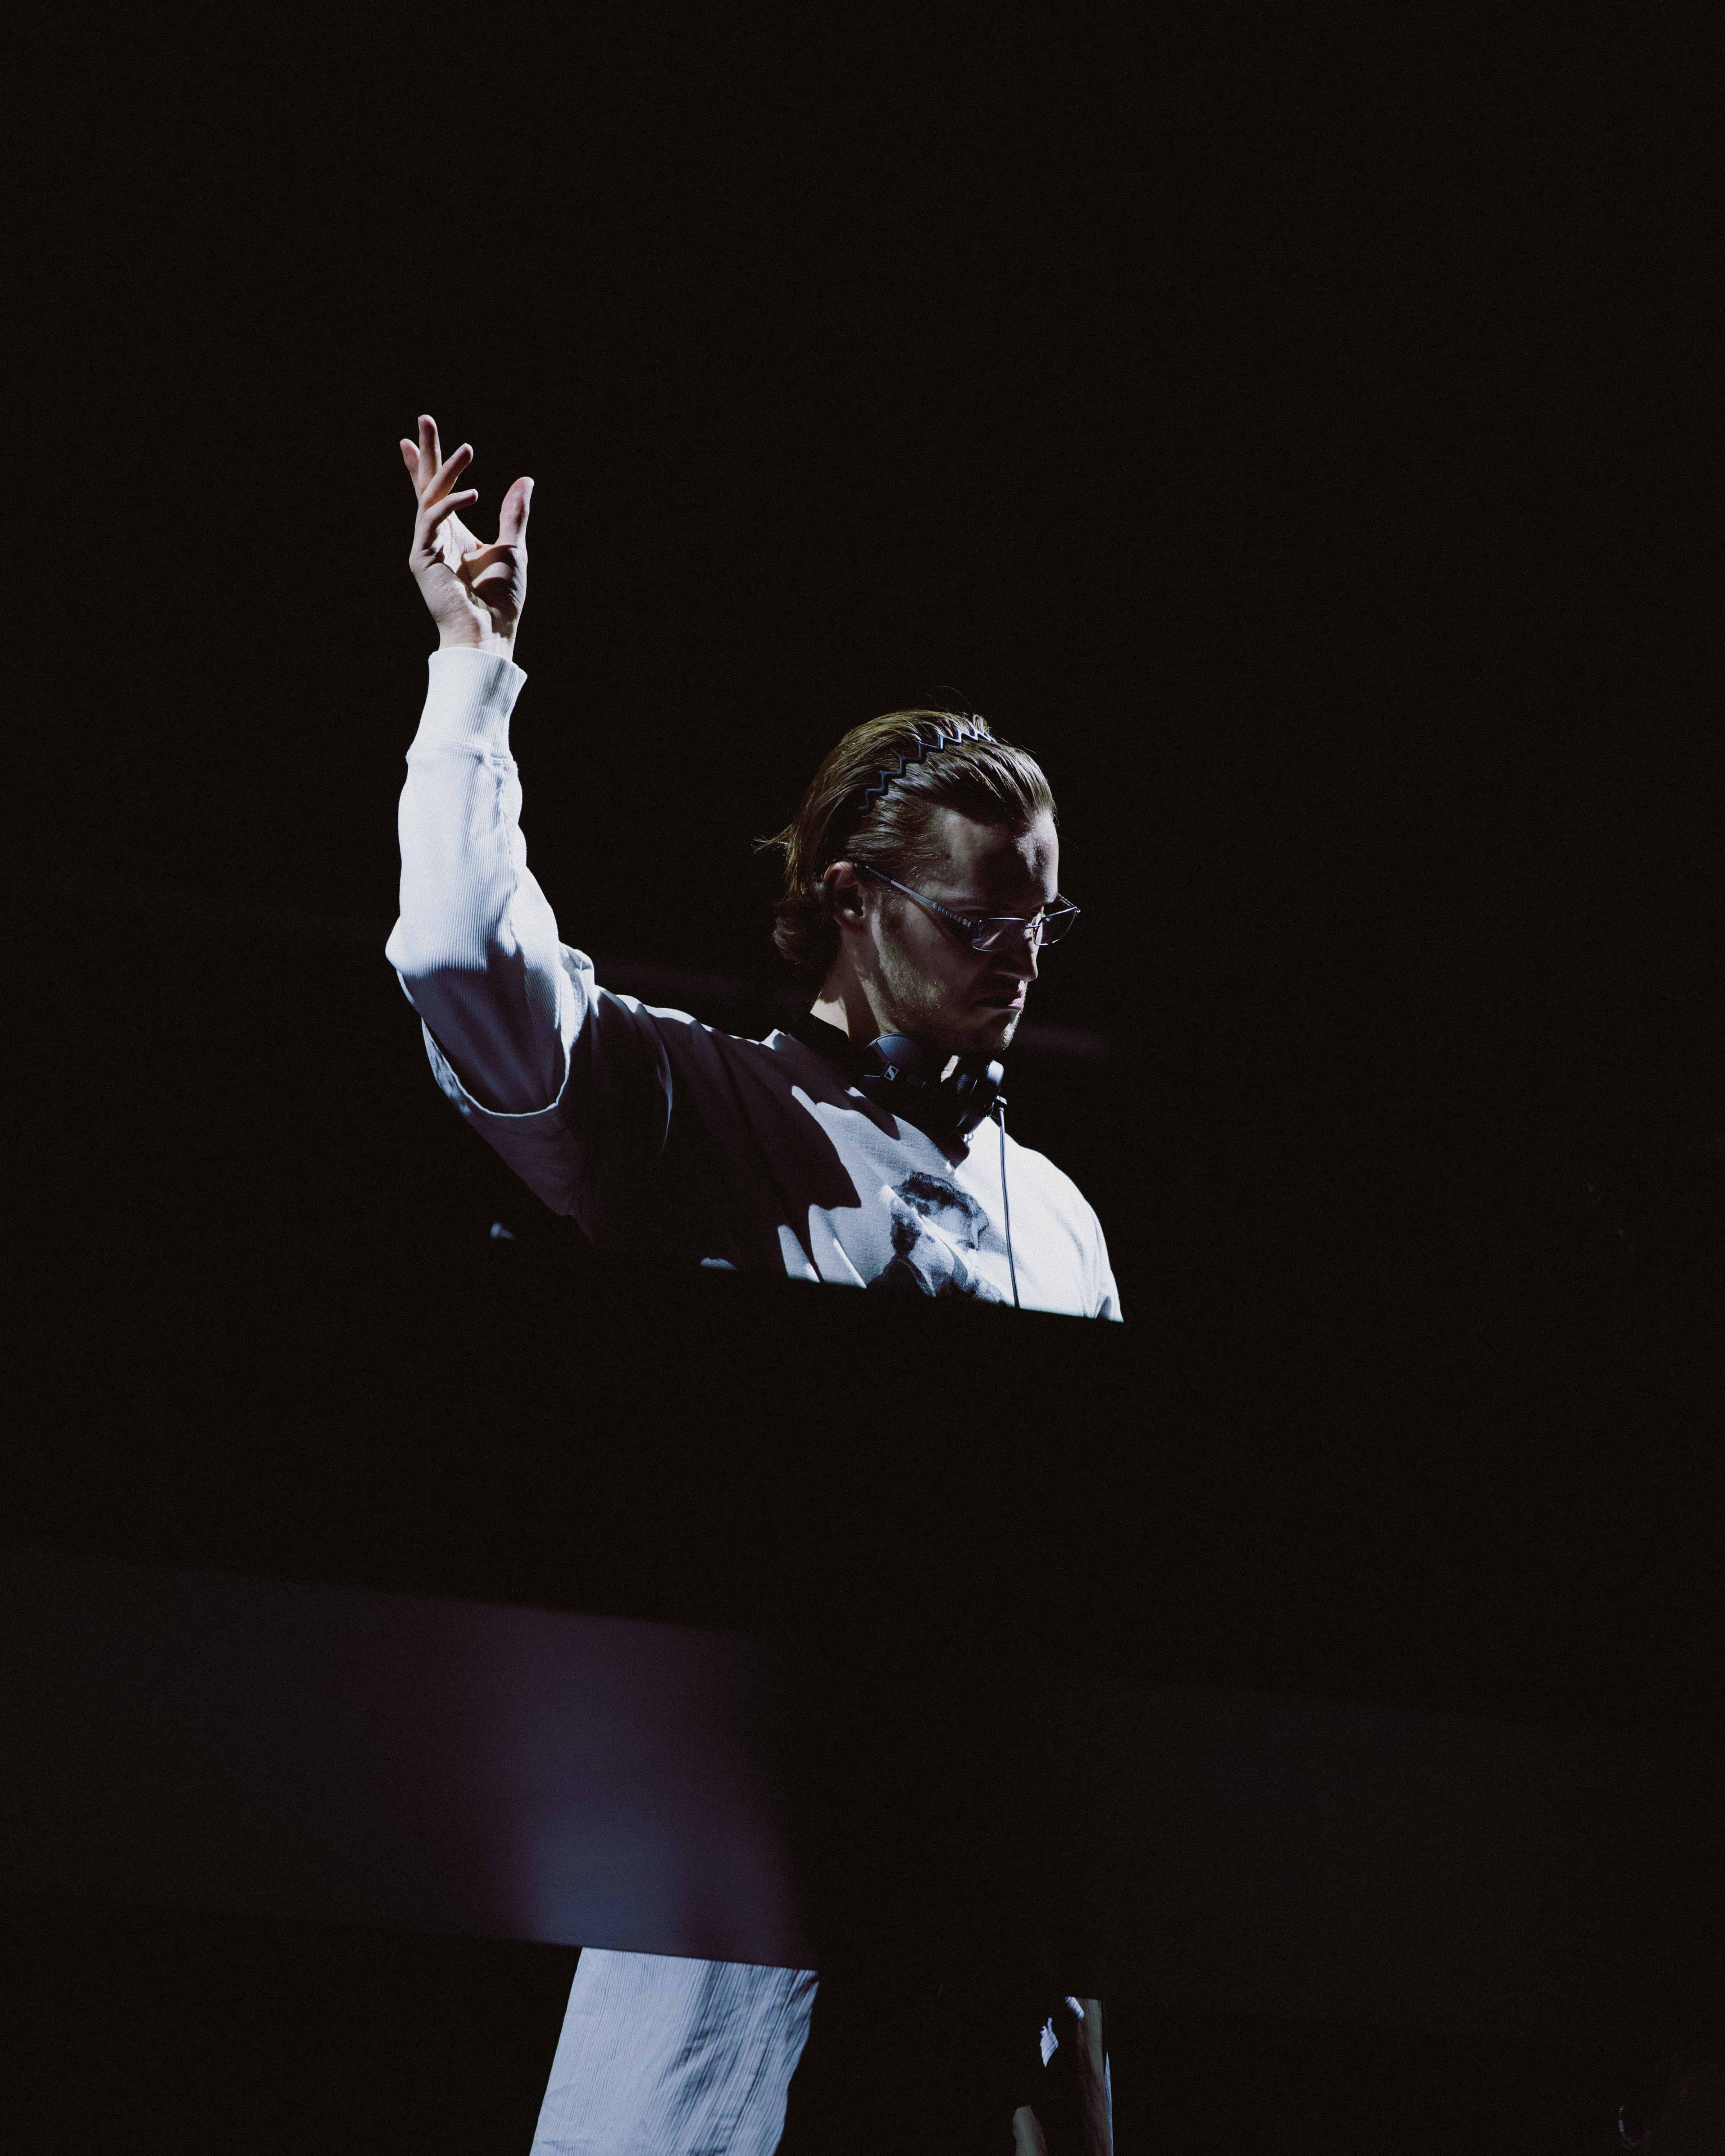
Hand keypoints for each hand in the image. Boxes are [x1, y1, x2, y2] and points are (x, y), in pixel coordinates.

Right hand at [400, 415, 531, 655]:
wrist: (490, 634)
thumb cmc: (500, 599)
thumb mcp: (512, 547)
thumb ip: (513, 513)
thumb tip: (525, 480)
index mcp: (453, 533)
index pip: (438, 492)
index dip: (429, 464)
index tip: (415, 437)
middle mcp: (436, 536)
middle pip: (427, 486)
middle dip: (426, 453)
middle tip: (424, 419)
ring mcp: (426, 546)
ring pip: (431, 498)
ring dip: (448, 471)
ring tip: (468, 449)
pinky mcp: (422, 559)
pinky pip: (433, 521)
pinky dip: (452, 504)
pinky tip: (474, 493)